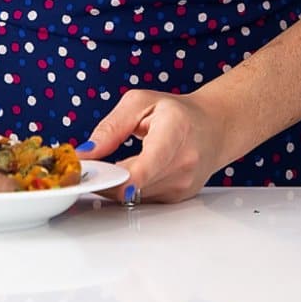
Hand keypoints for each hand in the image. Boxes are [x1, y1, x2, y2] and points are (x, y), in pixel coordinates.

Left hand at [79, 88, 227, 205]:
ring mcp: (183, 184)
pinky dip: (128, 189)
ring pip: (134, 196)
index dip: (123, 178)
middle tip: (86, 167)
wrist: (214, 128)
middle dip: (105, 178)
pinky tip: (128, 173)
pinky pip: (142, 199)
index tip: (100, 180)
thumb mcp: (140, 103)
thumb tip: (86, 153)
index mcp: (175, 130)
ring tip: (108, 166)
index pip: (150, 162)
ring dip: (115, 185)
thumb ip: (111, 127)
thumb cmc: (177, 112)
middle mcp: (183, 162)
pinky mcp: (177, 198)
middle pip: (134, 184)